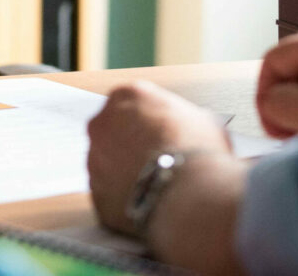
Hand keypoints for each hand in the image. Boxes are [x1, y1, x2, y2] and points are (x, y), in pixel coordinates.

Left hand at [86, 80, 230, 234]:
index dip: (150, 120)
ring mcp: (94, 159)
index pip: (133, 102)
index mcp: (126, 95)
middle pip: (114, 131)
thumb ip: (184, 118)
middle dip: (132, 144)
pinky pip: (109, 193)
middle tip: (158, 158)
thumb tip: (191, 129)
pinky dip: (124, 198)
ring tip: (157, 185)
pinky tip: (148, 202)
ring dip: (126, 172)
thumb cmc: (198, 152)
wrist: (188, 194)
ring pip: (108, 164)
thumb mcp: (203, 120)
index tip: (162, 133)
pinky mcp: (96, 192)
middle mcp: (102, 123)